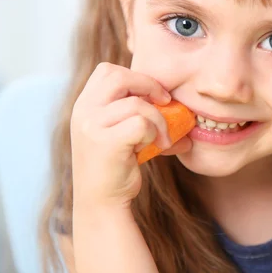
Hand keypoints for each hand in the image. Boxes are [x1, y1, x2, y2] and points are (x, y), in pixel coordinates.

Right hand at [71, 62, 174, 207]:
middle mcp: (83, 111)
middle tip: (165, 103)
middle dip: (149, 85)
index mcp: (85, 104)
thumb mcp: (125, 134)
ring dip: (159, 119)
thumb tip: (188, 114)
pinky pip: (141, 124)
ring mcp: (91, 126)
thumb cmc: (118, 167)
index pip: (108, 70)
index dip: (135, 77)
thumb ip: (144, 115)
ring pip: (136, 104)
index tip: (154, 96)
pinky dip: (155, 133)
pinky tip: (155, 148)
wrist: (102, 202)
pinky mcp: (104, 142)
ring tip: (163, 139)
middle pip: (116, 75)